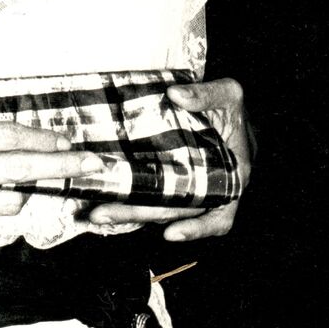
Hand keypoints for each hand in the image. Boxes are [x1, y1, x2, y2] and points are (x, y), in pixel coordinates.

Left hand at [84, 76, 251, 242]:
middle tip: (101, 214)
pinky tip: (105, 199)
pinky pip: (150, 196)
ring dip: (126, 211)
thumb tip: (175, 94)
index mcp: (230, 179)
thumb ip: (208, 95)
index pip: (218, 217)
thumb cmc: (233, 107)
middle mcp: (206, 191)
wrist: (222, 110)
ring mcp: (184, 188)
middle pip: (172, 212)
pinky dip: (130, 200)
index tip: (170, 232)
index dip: (197, 228)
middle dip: (136, 214)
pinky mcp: (168, 180)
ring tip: (95, 210)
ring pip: (156, 207)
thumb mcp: (230, 95)